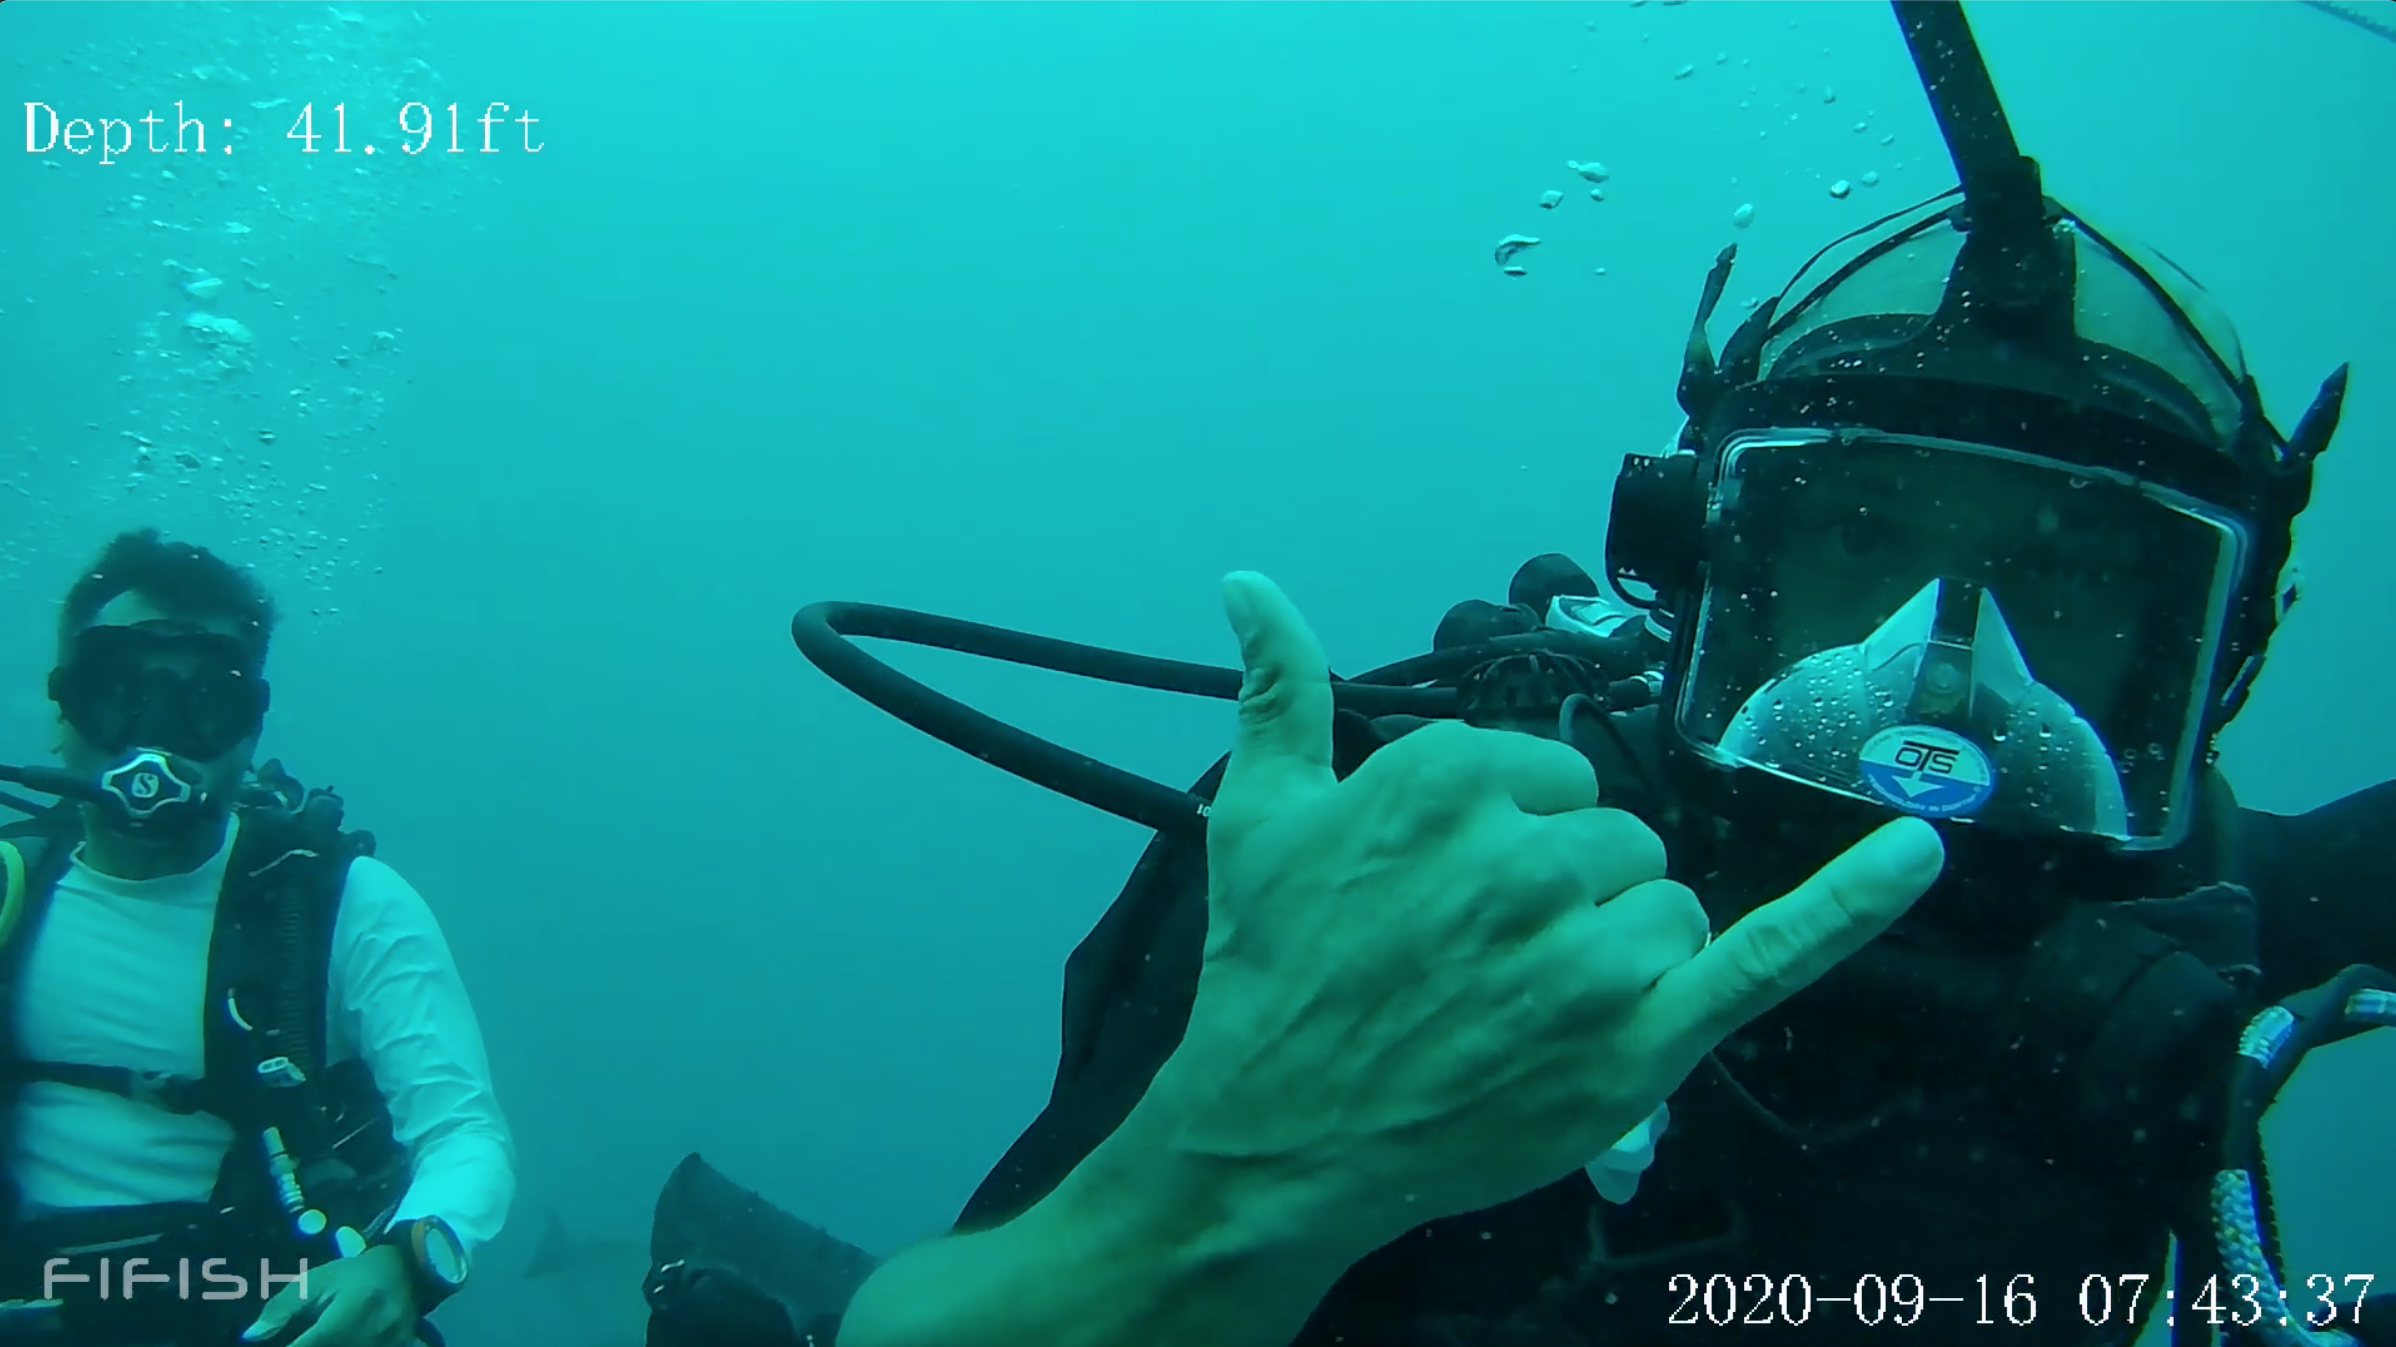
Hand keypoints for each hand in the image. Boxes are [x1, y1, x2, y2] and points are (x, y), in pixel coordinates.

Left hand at [241, 1244, 418, 1346]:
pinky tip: (353, 1342)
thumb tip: (251, 1335)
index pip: (310, 1345)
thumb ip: (283, 1307)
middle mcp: (373, 1331)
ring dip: (334, 1346)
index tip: (266, 1346)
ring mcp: (392, 1342)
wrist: (408, 1268)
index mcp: (350, 1310)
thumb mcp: (316, 1281)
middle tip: (303, 1338)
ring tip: (327, 1336)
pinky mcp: (404, 1346)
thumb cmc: (355, 1274)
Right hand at [1150, 572, 1946, 1253]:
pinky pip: (1768, 951)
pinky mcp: (1638, 1037)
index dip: (1509, 838)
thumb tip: (1250, 583)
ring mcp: (1588, 951)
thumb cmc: (1273, 975)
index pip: (1546, 777)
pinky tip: (1917, 854)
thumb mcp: (1260, 820)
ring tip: (1521, 1006)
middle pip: (1614, 841)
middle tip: (1476, 961)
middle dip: (1564, 894)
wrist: (1275, 1136)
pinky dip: (1851, 904)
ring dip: (1617, 949)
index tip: (1450, 894)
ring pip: (1666, 908)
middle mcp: (1527, 855)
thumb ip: (1278, 692)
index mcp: (1449, 780)